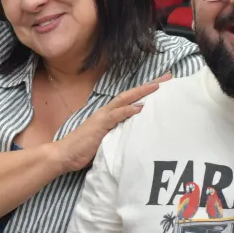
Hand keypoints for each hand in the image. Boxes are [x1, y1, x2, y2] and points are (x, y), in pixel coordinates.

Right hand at [53, 73, 171, 172]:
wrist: (64, 155)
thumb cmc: (85, 148)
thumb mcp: (108, 139)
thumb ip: (120, 132)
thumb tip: (136, 130)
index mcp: (110, 114)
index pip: (131, 99)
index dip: (147, 91)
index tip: (165, 84)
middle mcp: (107, 111)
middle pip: (131, 94)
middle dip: (150, 85)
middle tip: (169, 77)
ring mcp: (103, 117)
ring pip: (124, 100)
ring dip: (141, 92)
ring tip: (158, 86)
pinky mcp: (99, 125)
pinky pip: (115, 116)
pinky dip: (128, 110)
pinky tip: (140, 107)